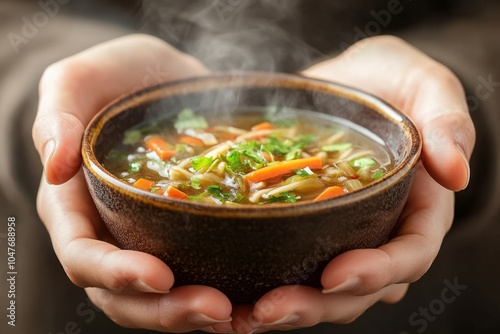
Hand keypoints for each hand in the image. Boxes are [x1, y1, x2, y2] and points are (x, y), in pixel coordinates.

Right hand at [33, 34, 234, 332]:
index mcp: (75, 206)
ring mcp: (149, 237)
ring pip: (162, 297)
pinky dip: (224, 291)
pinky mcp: (186, 233)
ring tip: (239, 314)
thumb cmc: (119, 77)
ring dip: (196, 315)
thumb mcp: (81, 79)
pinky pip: (198, 273)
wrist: (168, 80)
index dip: (116, 273)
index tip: (160, 274)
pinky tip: (253, 297)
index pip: (83, 255)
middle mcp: (110, 232)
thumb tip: (54, 165)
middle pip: (124, 294)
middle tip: (217, 308)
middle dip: (165, 309)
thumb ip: (58, 114)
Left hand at [230, 35, 474, 331]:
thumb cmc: (388, 81)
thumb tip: (456, 172)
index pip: (409, 255)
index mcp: (419, 208)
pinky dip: (265, 284)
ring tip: (244, 314)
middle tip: (269, 309)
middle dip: (319, 304)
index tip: (334, 273)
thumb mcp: (424, 84)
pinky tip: (233, 294)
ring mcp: (343, 235)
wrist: (342, 81)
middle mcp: (382, 231)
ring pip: (324, 290)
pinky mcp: (307, 228)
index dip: (377, 273)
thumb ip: (447, 121)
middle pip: (360, 287)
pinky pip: (292, 265)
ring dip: (288, 307)